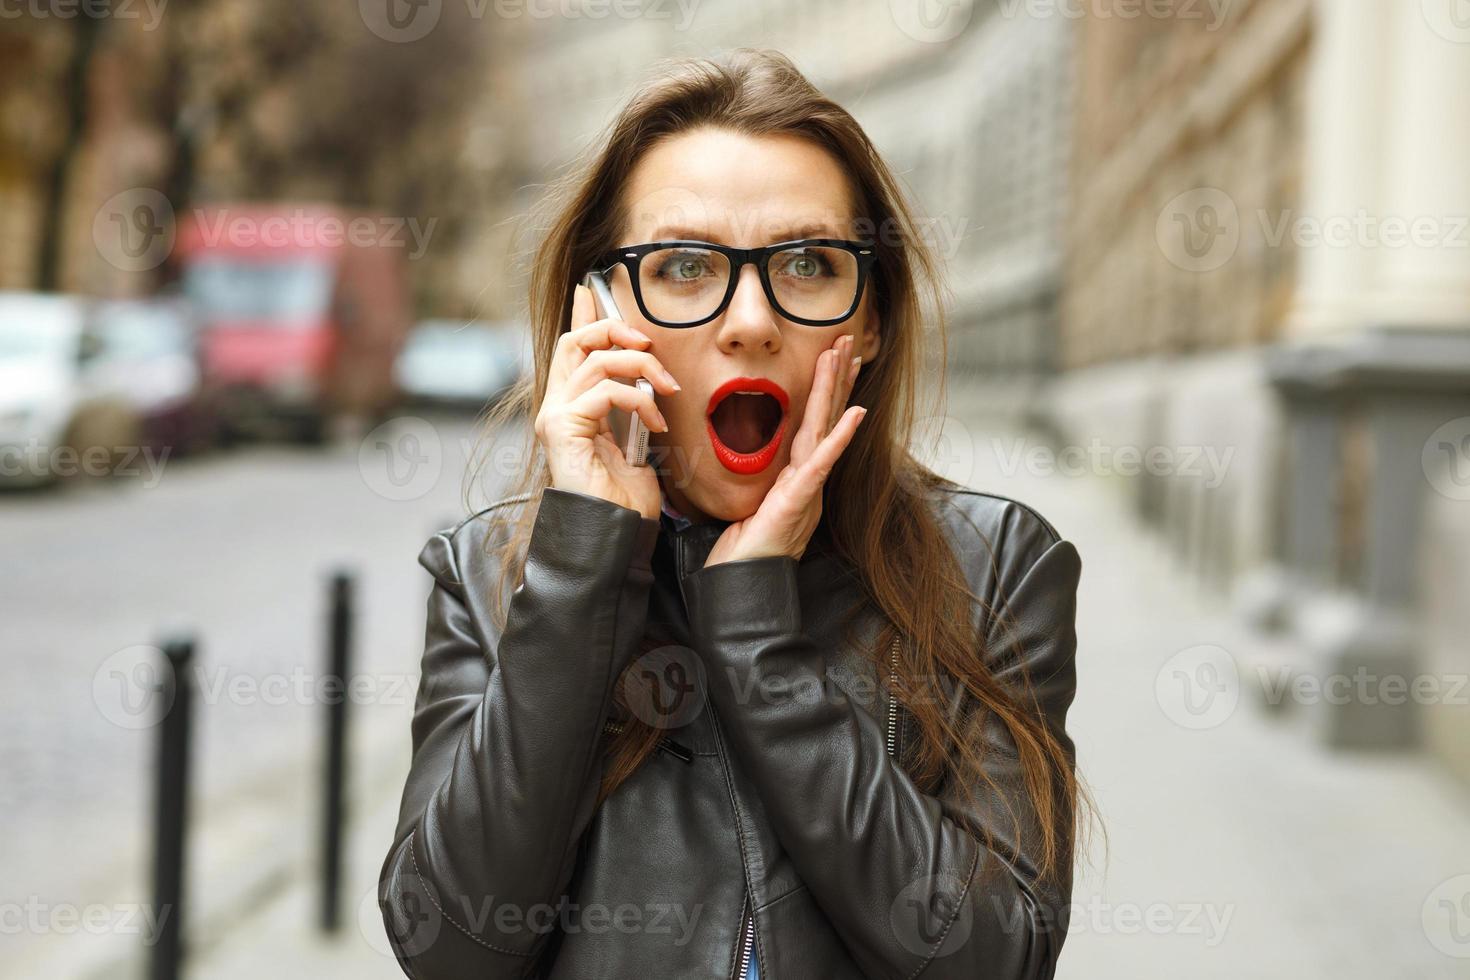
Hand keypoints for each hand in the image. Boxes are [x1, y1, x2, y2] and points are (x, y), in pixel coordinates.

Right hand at [534, 284, 681, 519]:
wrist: (618, 535)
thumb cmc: (628, 497)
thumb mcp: (637, 439)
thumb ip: (632, 405)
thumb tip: (648, 375)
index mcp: (572, 405)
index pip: (572, 346)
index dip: (583, 315)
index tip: (594, 289)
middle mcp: (556, 406)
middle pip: (576, 340)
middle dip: (615, 329)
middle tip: (649, 343)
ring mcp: (556, 416)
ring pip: (597, 359)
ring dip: (642, 367)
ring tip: (667, 390)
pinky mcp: (562, 429)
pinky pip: (604, 391)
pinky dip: (638, 400)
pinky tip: (656, 423)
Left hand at [704, 332, 865, 566]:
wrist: (745, 584)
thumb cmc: (747, 551)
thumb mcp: (754, 506)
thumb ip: (767, 484)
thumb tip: (769, 468)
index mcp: (797, 475)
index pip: (815, 423)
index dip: (827, 390)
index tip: (837, 357)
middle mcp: (808, 476)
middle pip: (826, 417)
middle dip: (837, 376)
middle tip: (848, 339)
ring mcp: (808, 486)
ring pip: (824, 428)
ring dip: (836, 389)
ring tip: (846, 355)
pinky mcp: (799, 499)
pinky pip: (822, 462)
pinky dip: (839, 437)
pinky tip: (856, 414)